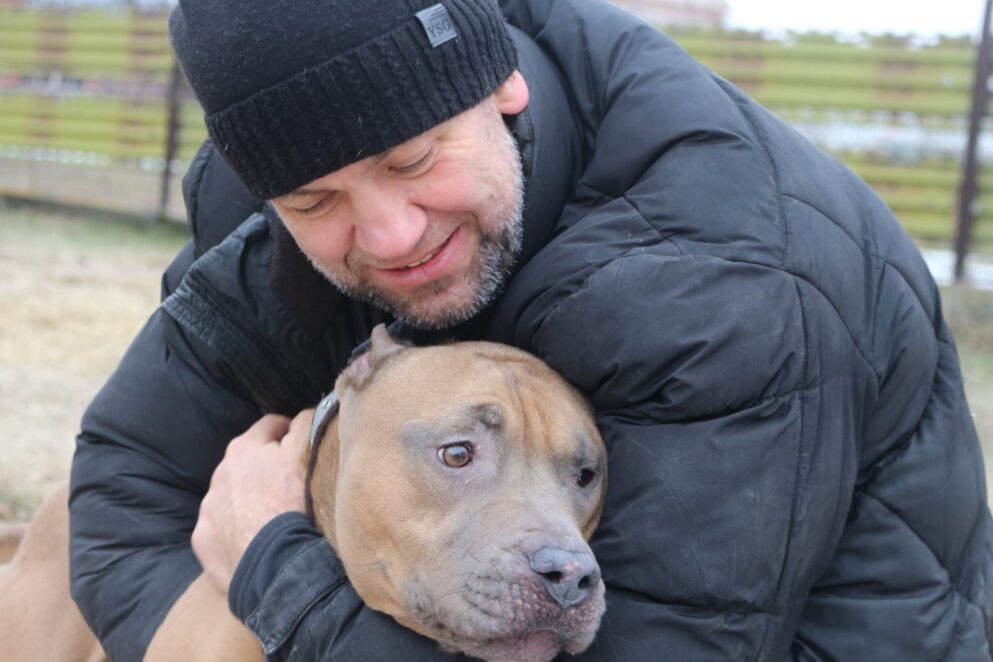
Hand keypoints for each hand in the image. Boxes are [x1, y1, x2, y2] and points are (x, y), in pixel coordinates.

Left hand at [192, 410, 313, 593]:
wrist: (275, 565)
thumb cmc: (294, 505)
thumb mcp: (305, 455)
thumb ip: (304, 425)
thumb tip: (306, 413)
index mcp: (244, 448)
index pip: (271, 425)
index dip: (290, 432)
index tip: (303, 446)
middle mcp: (219, 474)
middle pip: (248, 461)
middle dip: (266, 467)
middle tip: (291, 484)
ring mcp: (209, 509)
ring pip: (231, 494)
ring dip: (248, 498)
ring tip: (272, 516)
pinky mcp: (203, 540)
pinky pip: (219, 527)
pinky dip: (234, 529)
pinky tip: (254, 539)